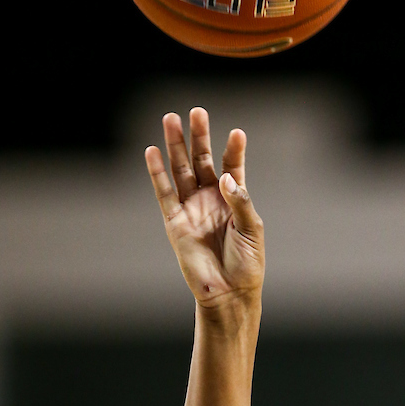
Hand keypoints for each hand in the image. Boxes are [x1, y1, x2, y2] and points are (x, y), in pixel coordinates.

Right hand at [145, 108, 264, 306]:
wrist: (228, 293)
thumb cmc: (247, 263)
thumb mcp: (251, 229)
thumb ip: (240, 201)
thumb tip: (224, 178)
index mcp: (233, 199)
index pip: (232, 167)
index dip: (234, 150)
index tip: (237, 133)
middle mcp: (211, 199)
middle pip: (202, 161)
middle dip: (199, 137)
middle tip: (197, 112)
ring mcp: (191, 209)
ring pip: (181, 171)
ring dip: (176, 146)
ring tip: (171, 119)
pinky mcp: (175, 222)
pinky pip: (164, 194)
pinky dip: (157, 174)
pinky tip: (153, 152)